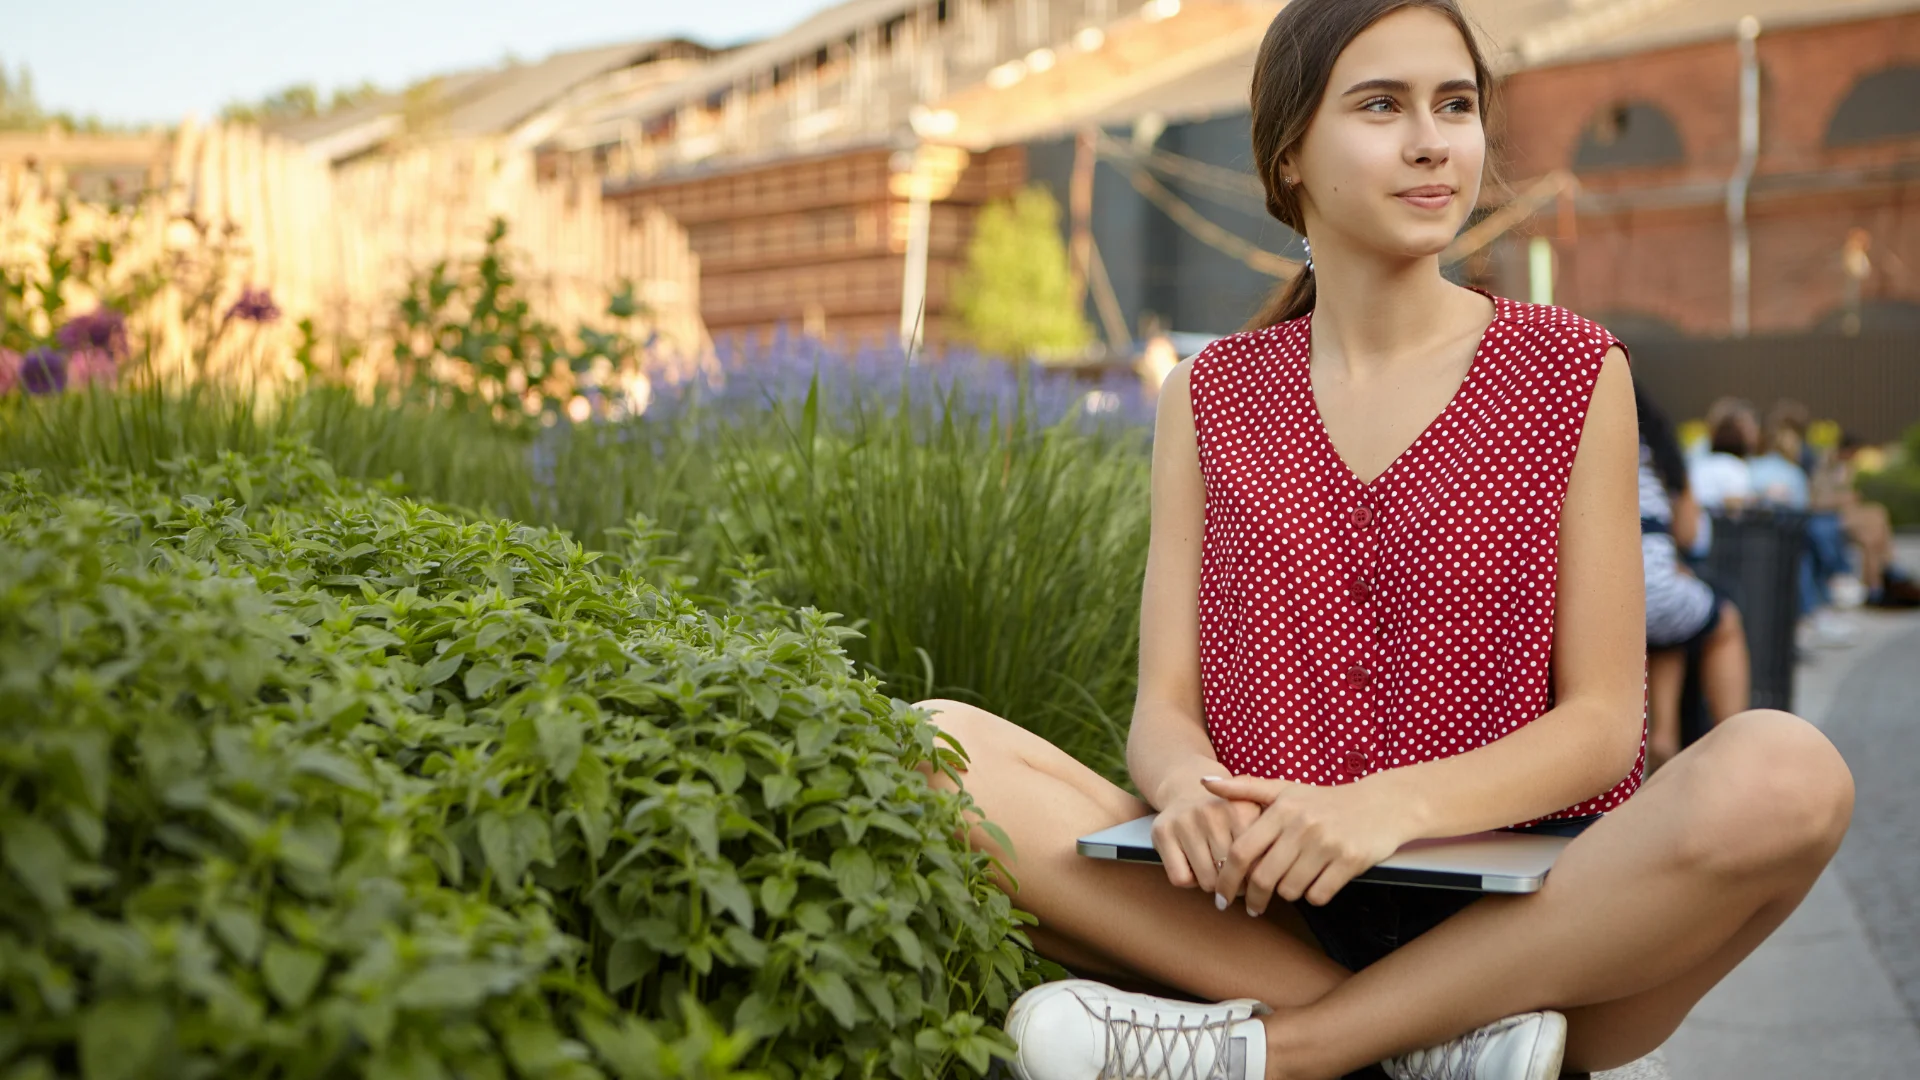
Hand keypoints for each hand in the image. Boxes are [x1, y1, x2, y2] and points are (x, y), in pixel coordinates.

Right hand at [1150, 783, 1262, 894]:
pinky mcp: (1163, 831)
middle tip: (1230, 872)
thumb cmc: (1227, 816)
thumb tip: (1263, 884)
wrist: (1189, 790)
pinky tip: (1192, 865)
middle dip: (1233, 882)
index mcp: (1241, 810)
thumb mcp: (1254, 817)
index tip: (1252, 874)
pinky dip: (1188, 880)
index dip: (1254, 876)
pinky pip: (1180, 879)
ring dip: (1211, 883)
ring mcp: (1185, 821)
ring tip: (1213, 868)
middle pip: (1230, 876)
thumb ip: (1266, 845)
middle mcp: (1212, 813)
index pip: (1255, 866)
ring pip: (1206, 882)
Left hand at [1200, 775, 1415, 913]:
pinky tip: (1316, 884)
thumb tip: (1203, 781)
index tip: (1221, 896)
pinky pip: (1319, 895)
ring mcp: (1326, 844)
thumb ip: (1244, 788)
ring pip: (1290, 889)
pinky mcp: (1350, 860)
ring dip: (1286, 894)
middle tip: (1252, 909)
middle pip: (1263, 877)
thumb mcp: (1285, 789)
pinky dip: (1313, 896)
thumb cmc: (1325, 801)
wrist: (1382, 805)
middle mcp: (1302, 825)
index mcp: (1281, 809)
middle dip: (1254, 899)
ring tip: (1290, 885)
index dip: (1227, 879)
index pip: (1241, 851)